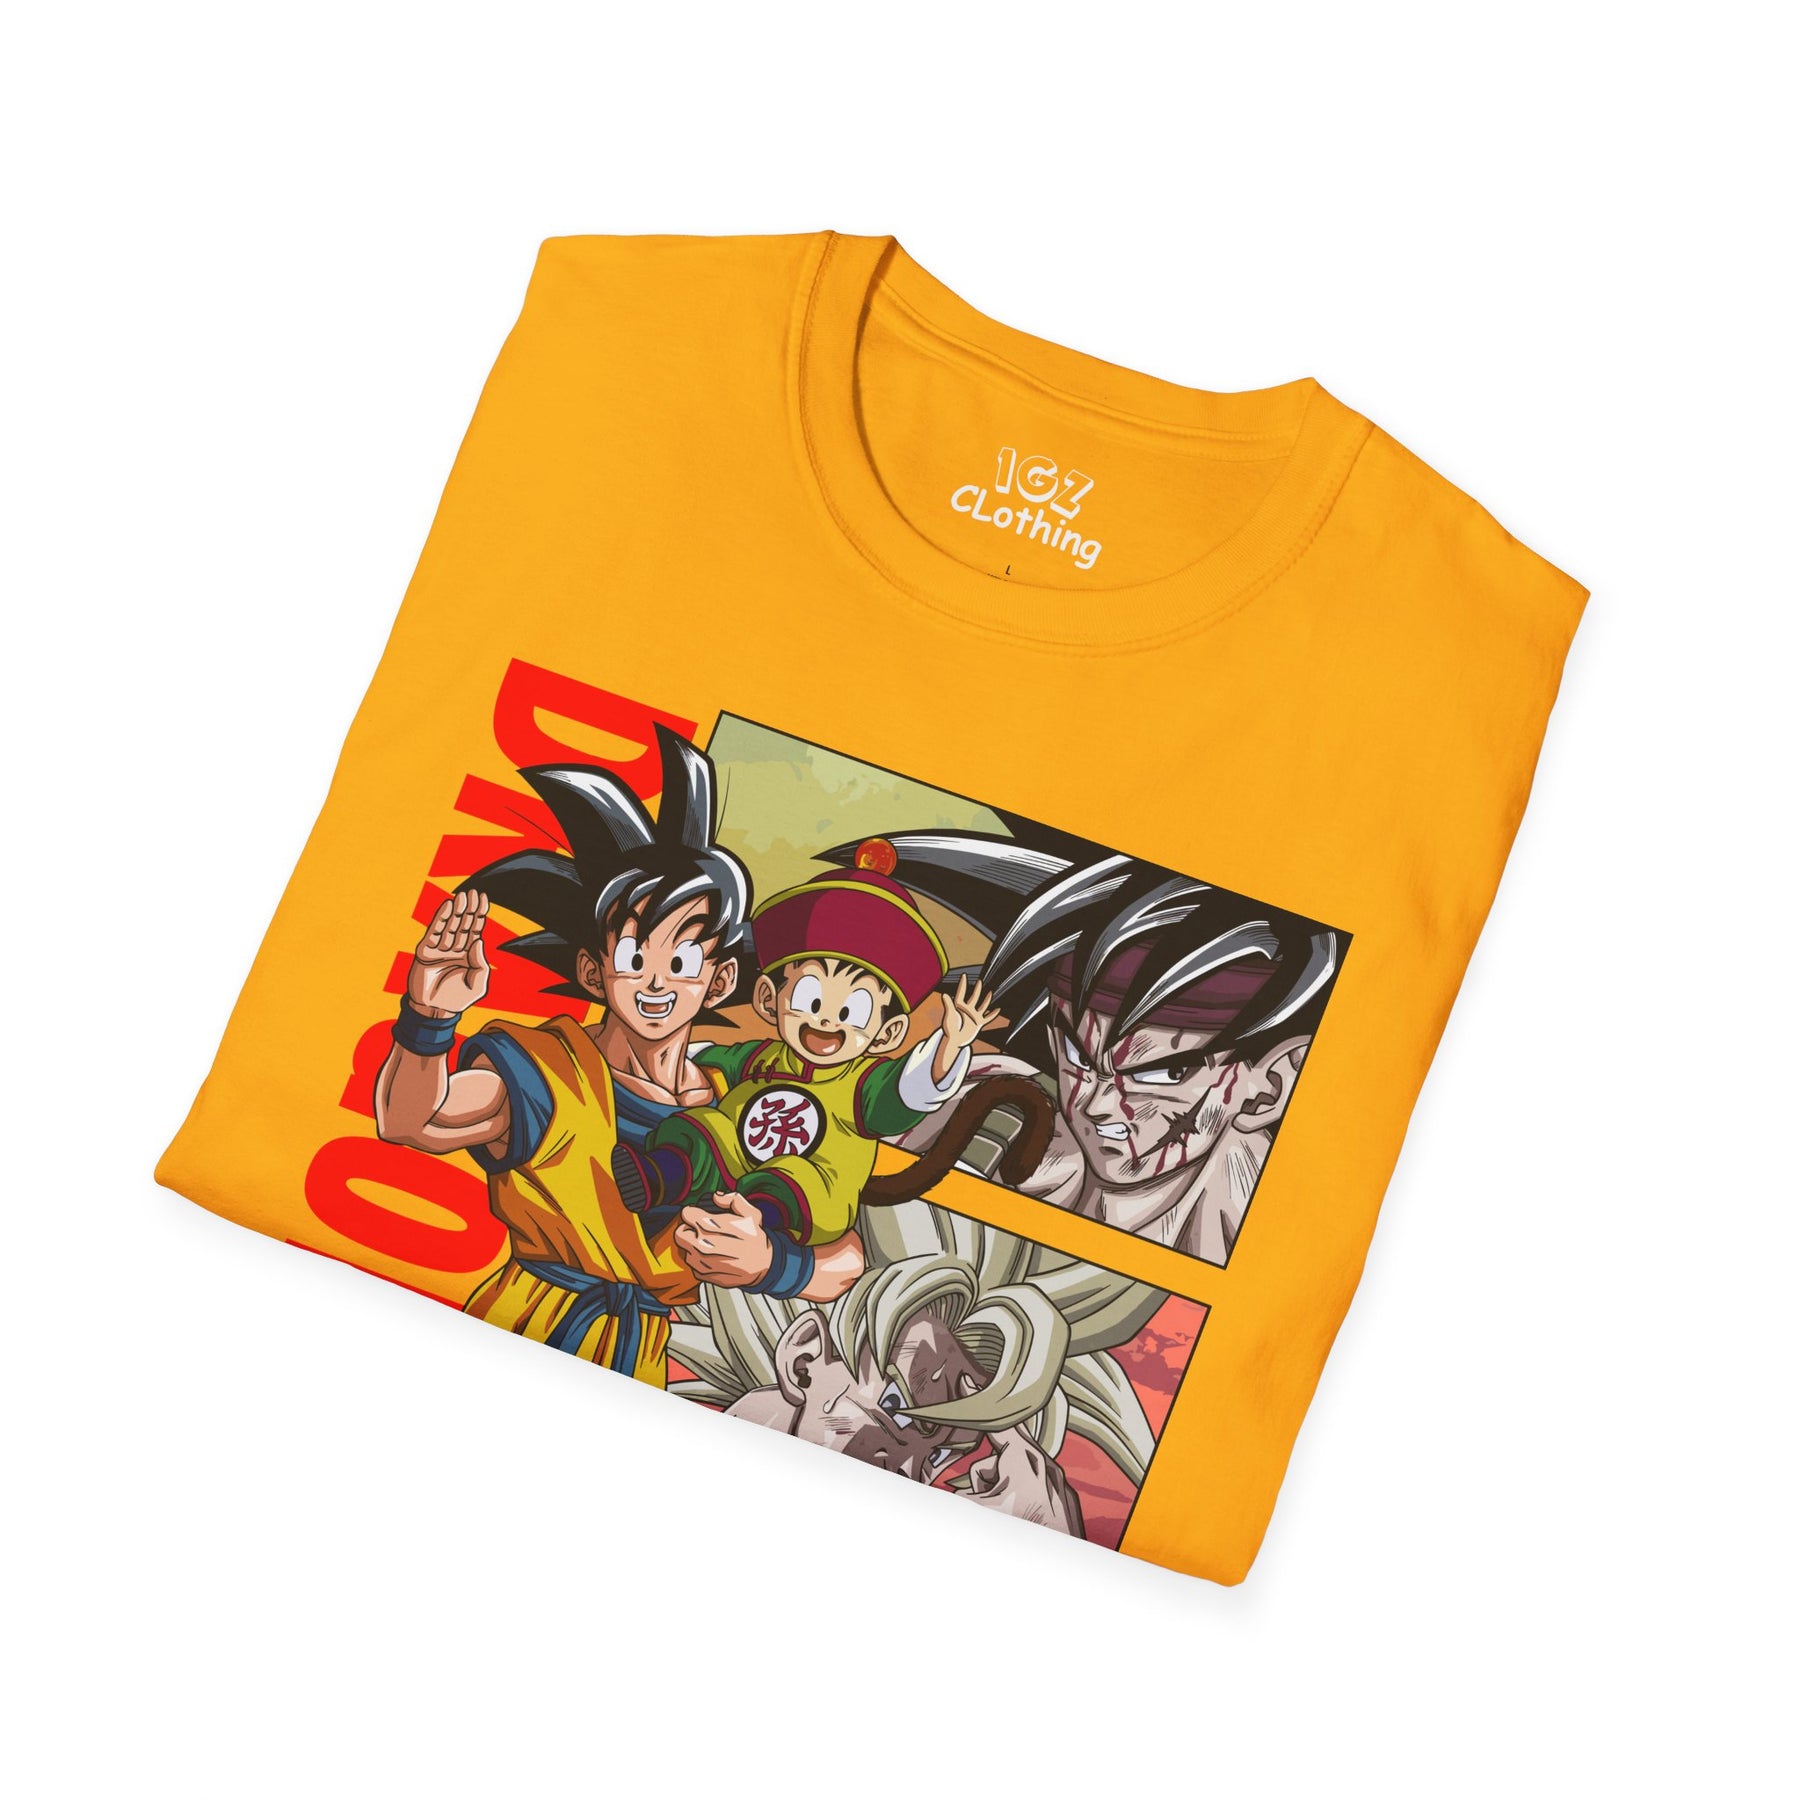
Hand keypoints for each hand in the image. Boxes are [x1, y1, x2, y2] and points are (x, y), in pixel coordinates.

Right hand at [407, 889, 490, 1016]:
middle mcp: (455, 948)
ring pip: (449, 926)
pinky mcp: (425, 952)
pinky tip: (446, 907)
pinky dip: (439, 919)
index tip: (483, 898)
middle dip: (468, 909)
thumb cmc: (457, 998)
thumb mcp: (477, 983)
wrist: (434, 1010)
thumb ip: (480, 964)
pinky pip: (433, 933)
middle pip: (463, 924)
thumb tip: (478, 941)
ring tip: (461, 897)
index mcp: (469, 953)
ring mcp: (440, 949)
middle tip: (472, 892)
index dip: (479, 913)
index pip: (475, 929)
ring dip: (455, 911)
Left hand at [674, 1191, 773, 1287]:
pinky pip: (692, 1264)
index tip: (698, 1214)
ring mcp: (704, 1262)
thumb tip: (716, 1196)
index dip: (692, 1212)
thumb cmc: (755, 1238)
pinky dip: (699, 1260)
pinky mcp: (704, 1275)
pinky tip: (713, 1257)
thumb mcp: (752, 1213)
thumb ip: (733, 1199)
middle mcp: (707, 1245)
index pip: (688, 1214)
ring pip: (685, 1249)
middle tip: (699, 1229)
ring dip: (693, 1246)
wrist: (764, 1266)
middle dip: (688, 1229)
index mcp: (717, 1226)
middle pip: (680, 1233)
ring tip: (710, 1244)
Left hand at [938, 974, 1000, 1056]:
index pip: (961, 993)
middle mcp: (967, 1010)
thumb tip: (945, 994)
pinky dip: (993, 1014)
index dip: (962, 984)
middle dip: (977, 990)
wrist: (955, 1041)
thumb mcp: (949, 1015)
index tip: (964, 975)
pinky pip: (988, 1018)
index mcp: (959, 1006)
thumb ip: (948, 1005)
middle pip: (974, 997)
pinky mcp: (979, 1023)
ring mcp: (974, 1016)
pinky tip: (998, 1009)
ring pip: (982, 1006)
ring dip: (986, 1000)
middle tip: (979, 981)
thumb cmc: (950, 1028)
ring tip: (990, 992)